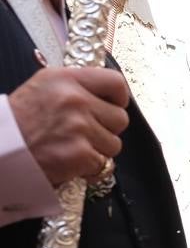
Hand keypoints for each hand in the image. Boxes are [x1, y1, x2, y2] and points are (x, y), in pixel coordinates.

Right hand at [10, 67, 129, 185]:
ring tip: (71, 147)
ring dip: (97, 150)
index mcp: (66, 79)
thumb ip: (75, 88)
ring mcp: (79, 127)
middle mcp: (75, 100)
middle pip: (120, 118)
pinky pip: (103, 163)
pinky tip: (70, 162)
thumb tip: (107, 97)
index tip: (111, 106)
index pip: (116, 82)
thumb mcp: (42, 88)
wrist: (0, 149)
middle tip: (83, 133)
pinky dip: (90, 168)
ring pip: (114, 144)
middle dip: (105, 129)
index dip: (118, 98)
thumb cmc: (18, 121)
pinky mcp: (80, 153)